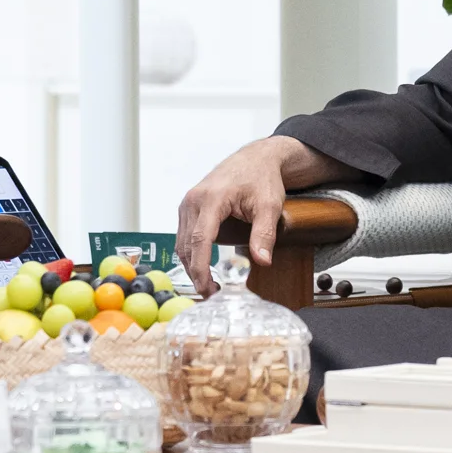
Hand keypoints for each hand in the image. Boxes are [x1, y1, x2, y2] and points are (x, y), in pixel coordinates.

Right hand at [175, 136, 338, 290]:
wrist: (256, 158)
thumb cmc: (262, 177)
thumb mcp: (269, 206)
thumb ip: (264, 234)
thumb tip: (261, 261)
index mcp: (211, 198)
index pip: (199, 240)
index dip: (201, 268)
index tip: (207, 288)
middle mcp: (194, 200)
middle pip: (186, 245)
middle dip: (196, 273)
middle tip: (212, 293)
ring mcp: (189, 203)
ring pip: (182, 242)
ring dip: (192, 265)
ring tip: (209, 284)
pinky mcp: (189, 207)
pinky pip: (184, 235)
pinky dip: (191, 254)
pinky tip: (203, 267)